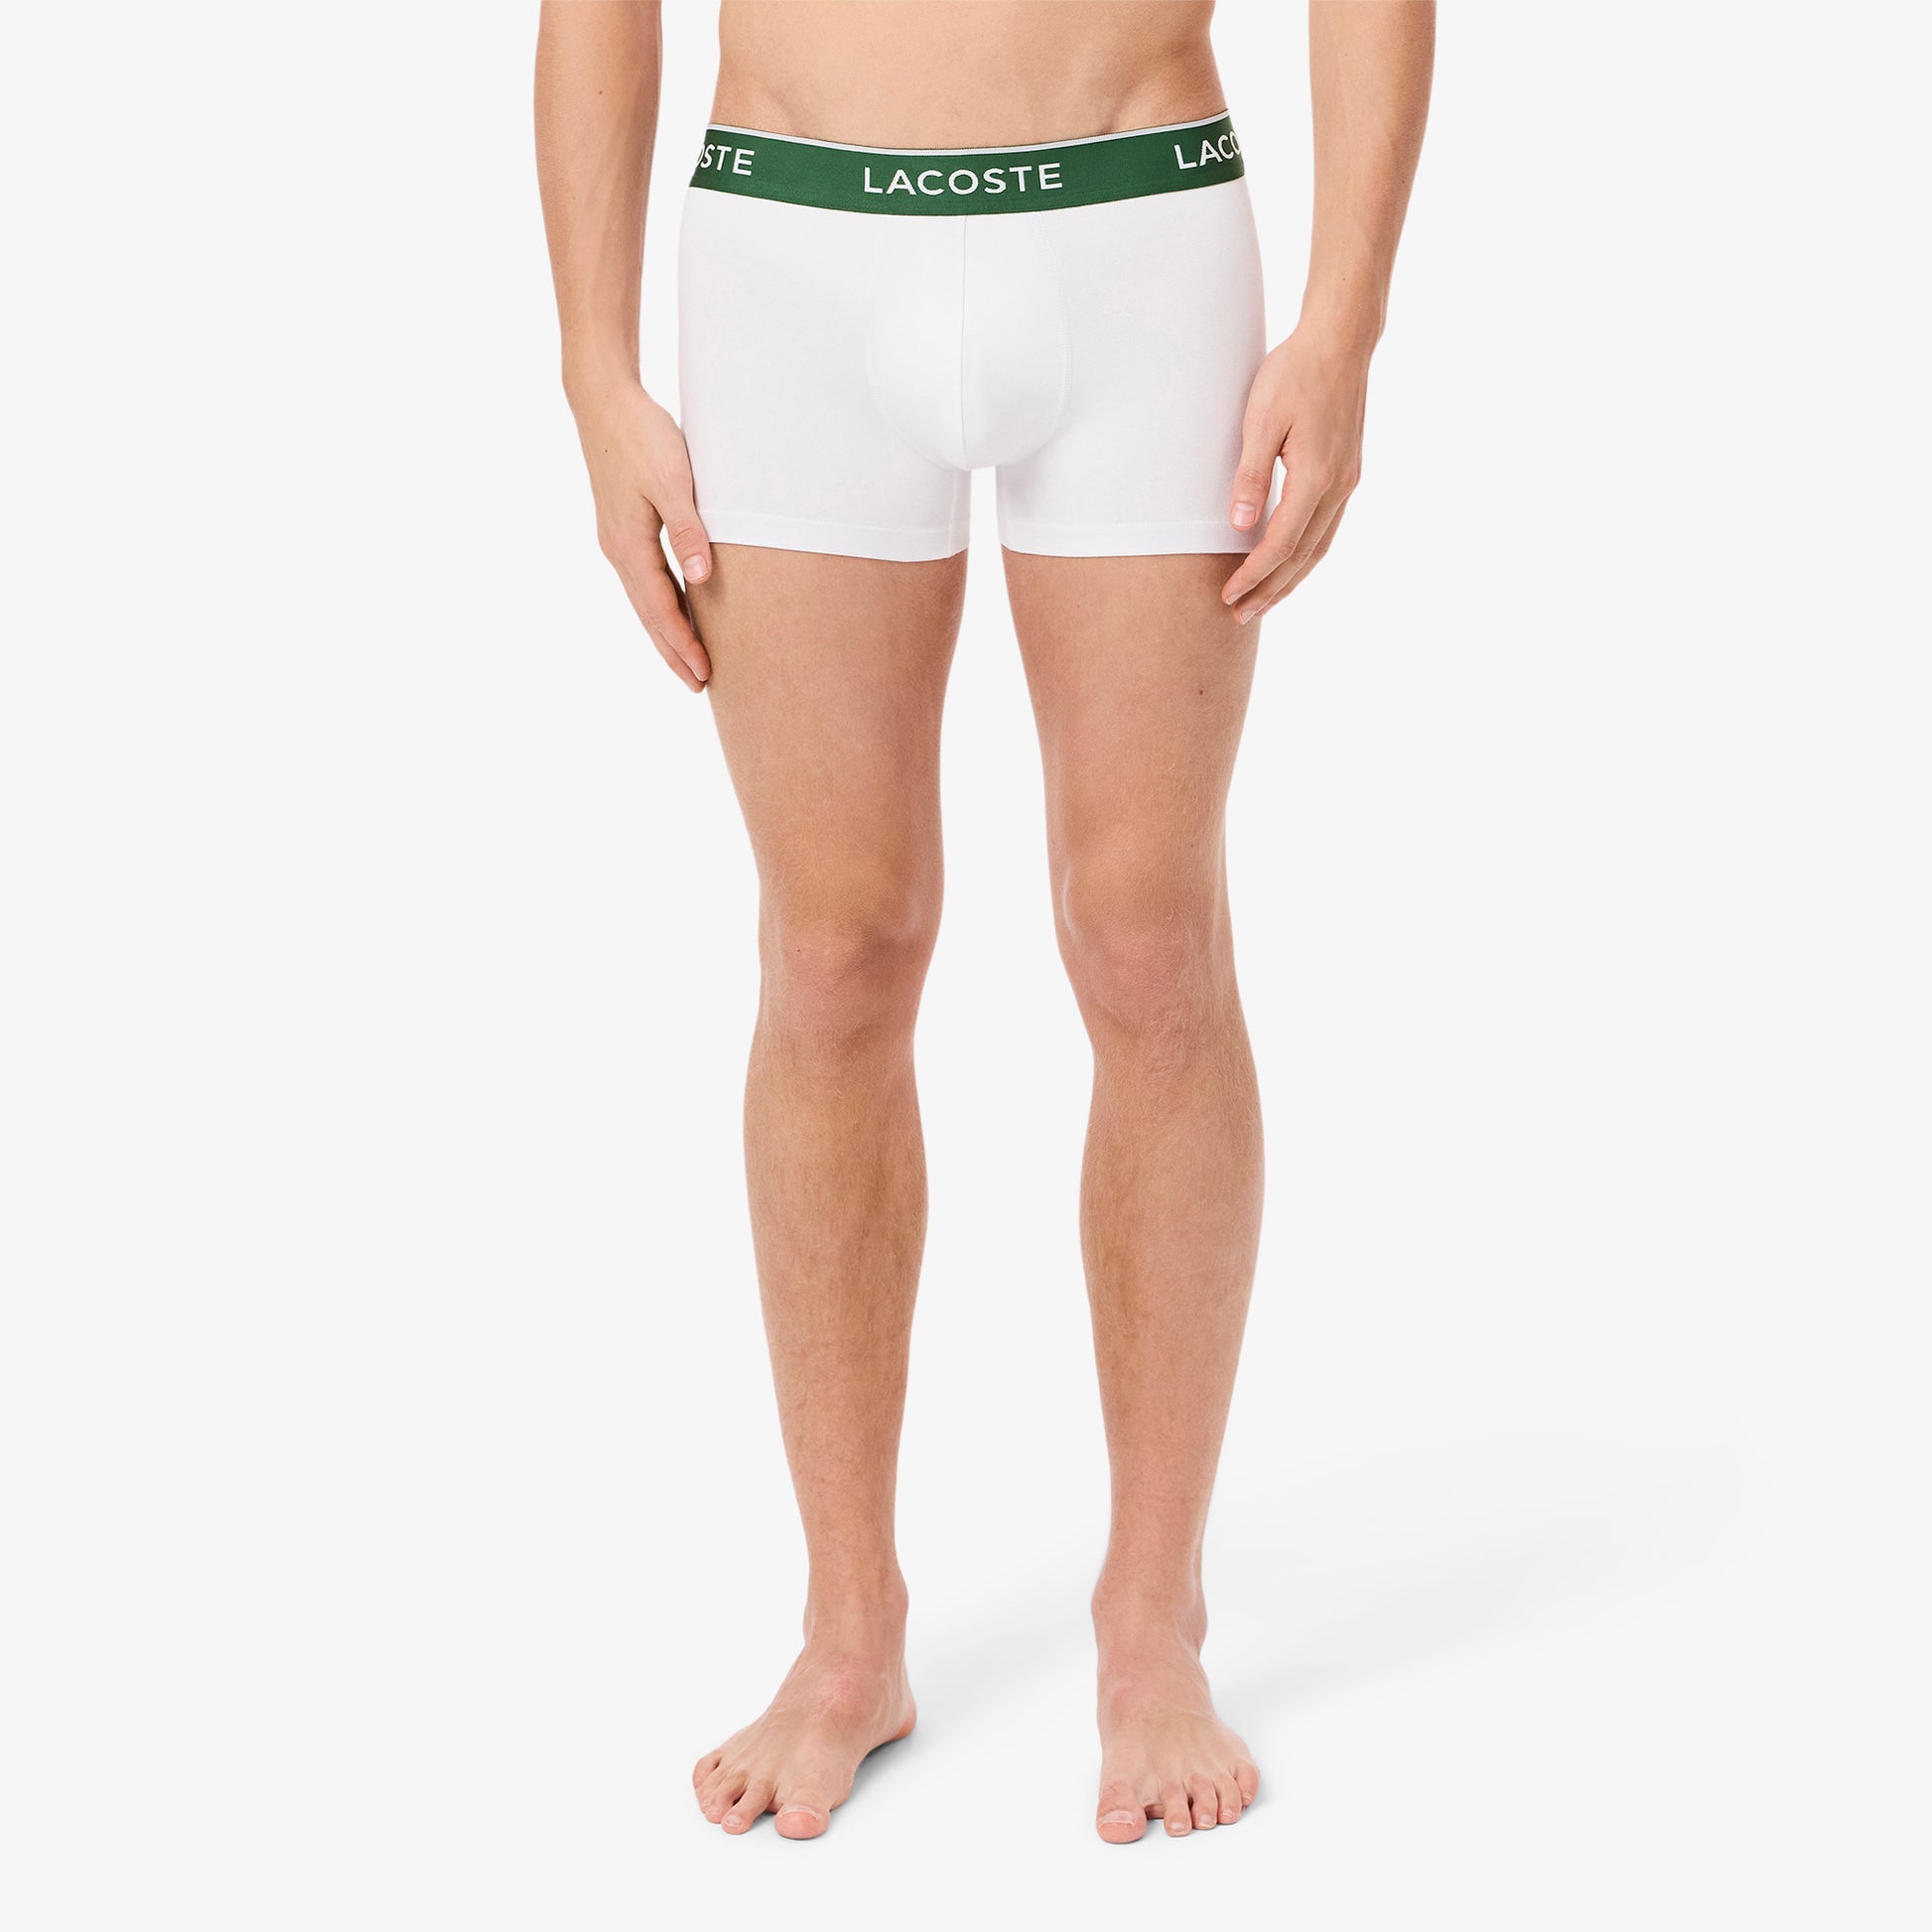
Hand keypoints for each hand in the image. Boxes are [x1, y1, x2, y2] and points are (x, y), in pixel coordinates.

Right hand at [571, 381, 712, 688]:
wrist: (603, 399)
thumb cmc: (641, 435)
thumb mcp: (672, 481)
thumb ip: (688, 530)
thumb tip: (702, 578)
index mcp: (629, 545)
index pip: (661, 609)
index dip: (684, 643)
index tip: (705, 673)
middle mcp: (618, 550)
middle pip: (649, 615)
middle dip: (673, 651)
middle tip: (698, 685)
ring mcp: (616, 539)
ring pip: (644, 600)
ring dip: (665, 632)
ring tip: (686, 660)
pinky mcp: (621, 526)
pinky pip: (642, 579)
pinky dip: (658, 604)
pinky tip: (671, 610)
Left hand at [1220, 328, 1370, 623]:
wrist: (1341, 340)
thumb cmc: (1295, 372)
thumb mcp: (1261, 421)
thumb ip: (1251, 475)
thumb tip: (1241, 526)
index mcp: (1315, 478)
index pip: (1279, 544)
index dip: (1253, 575)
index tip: (1228, 595)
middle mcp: (1338, 487)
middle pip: (1302, 557)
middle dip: (1271, 590)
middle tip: (1242, 615)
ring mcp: (1347, 481)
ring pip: (1319, 547)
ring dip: (1291, 579)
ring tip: (1264, 601)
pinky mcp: (1348, 471)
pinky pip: (1327, 528)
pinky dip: (1306, 555)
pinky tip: (1290, 562)